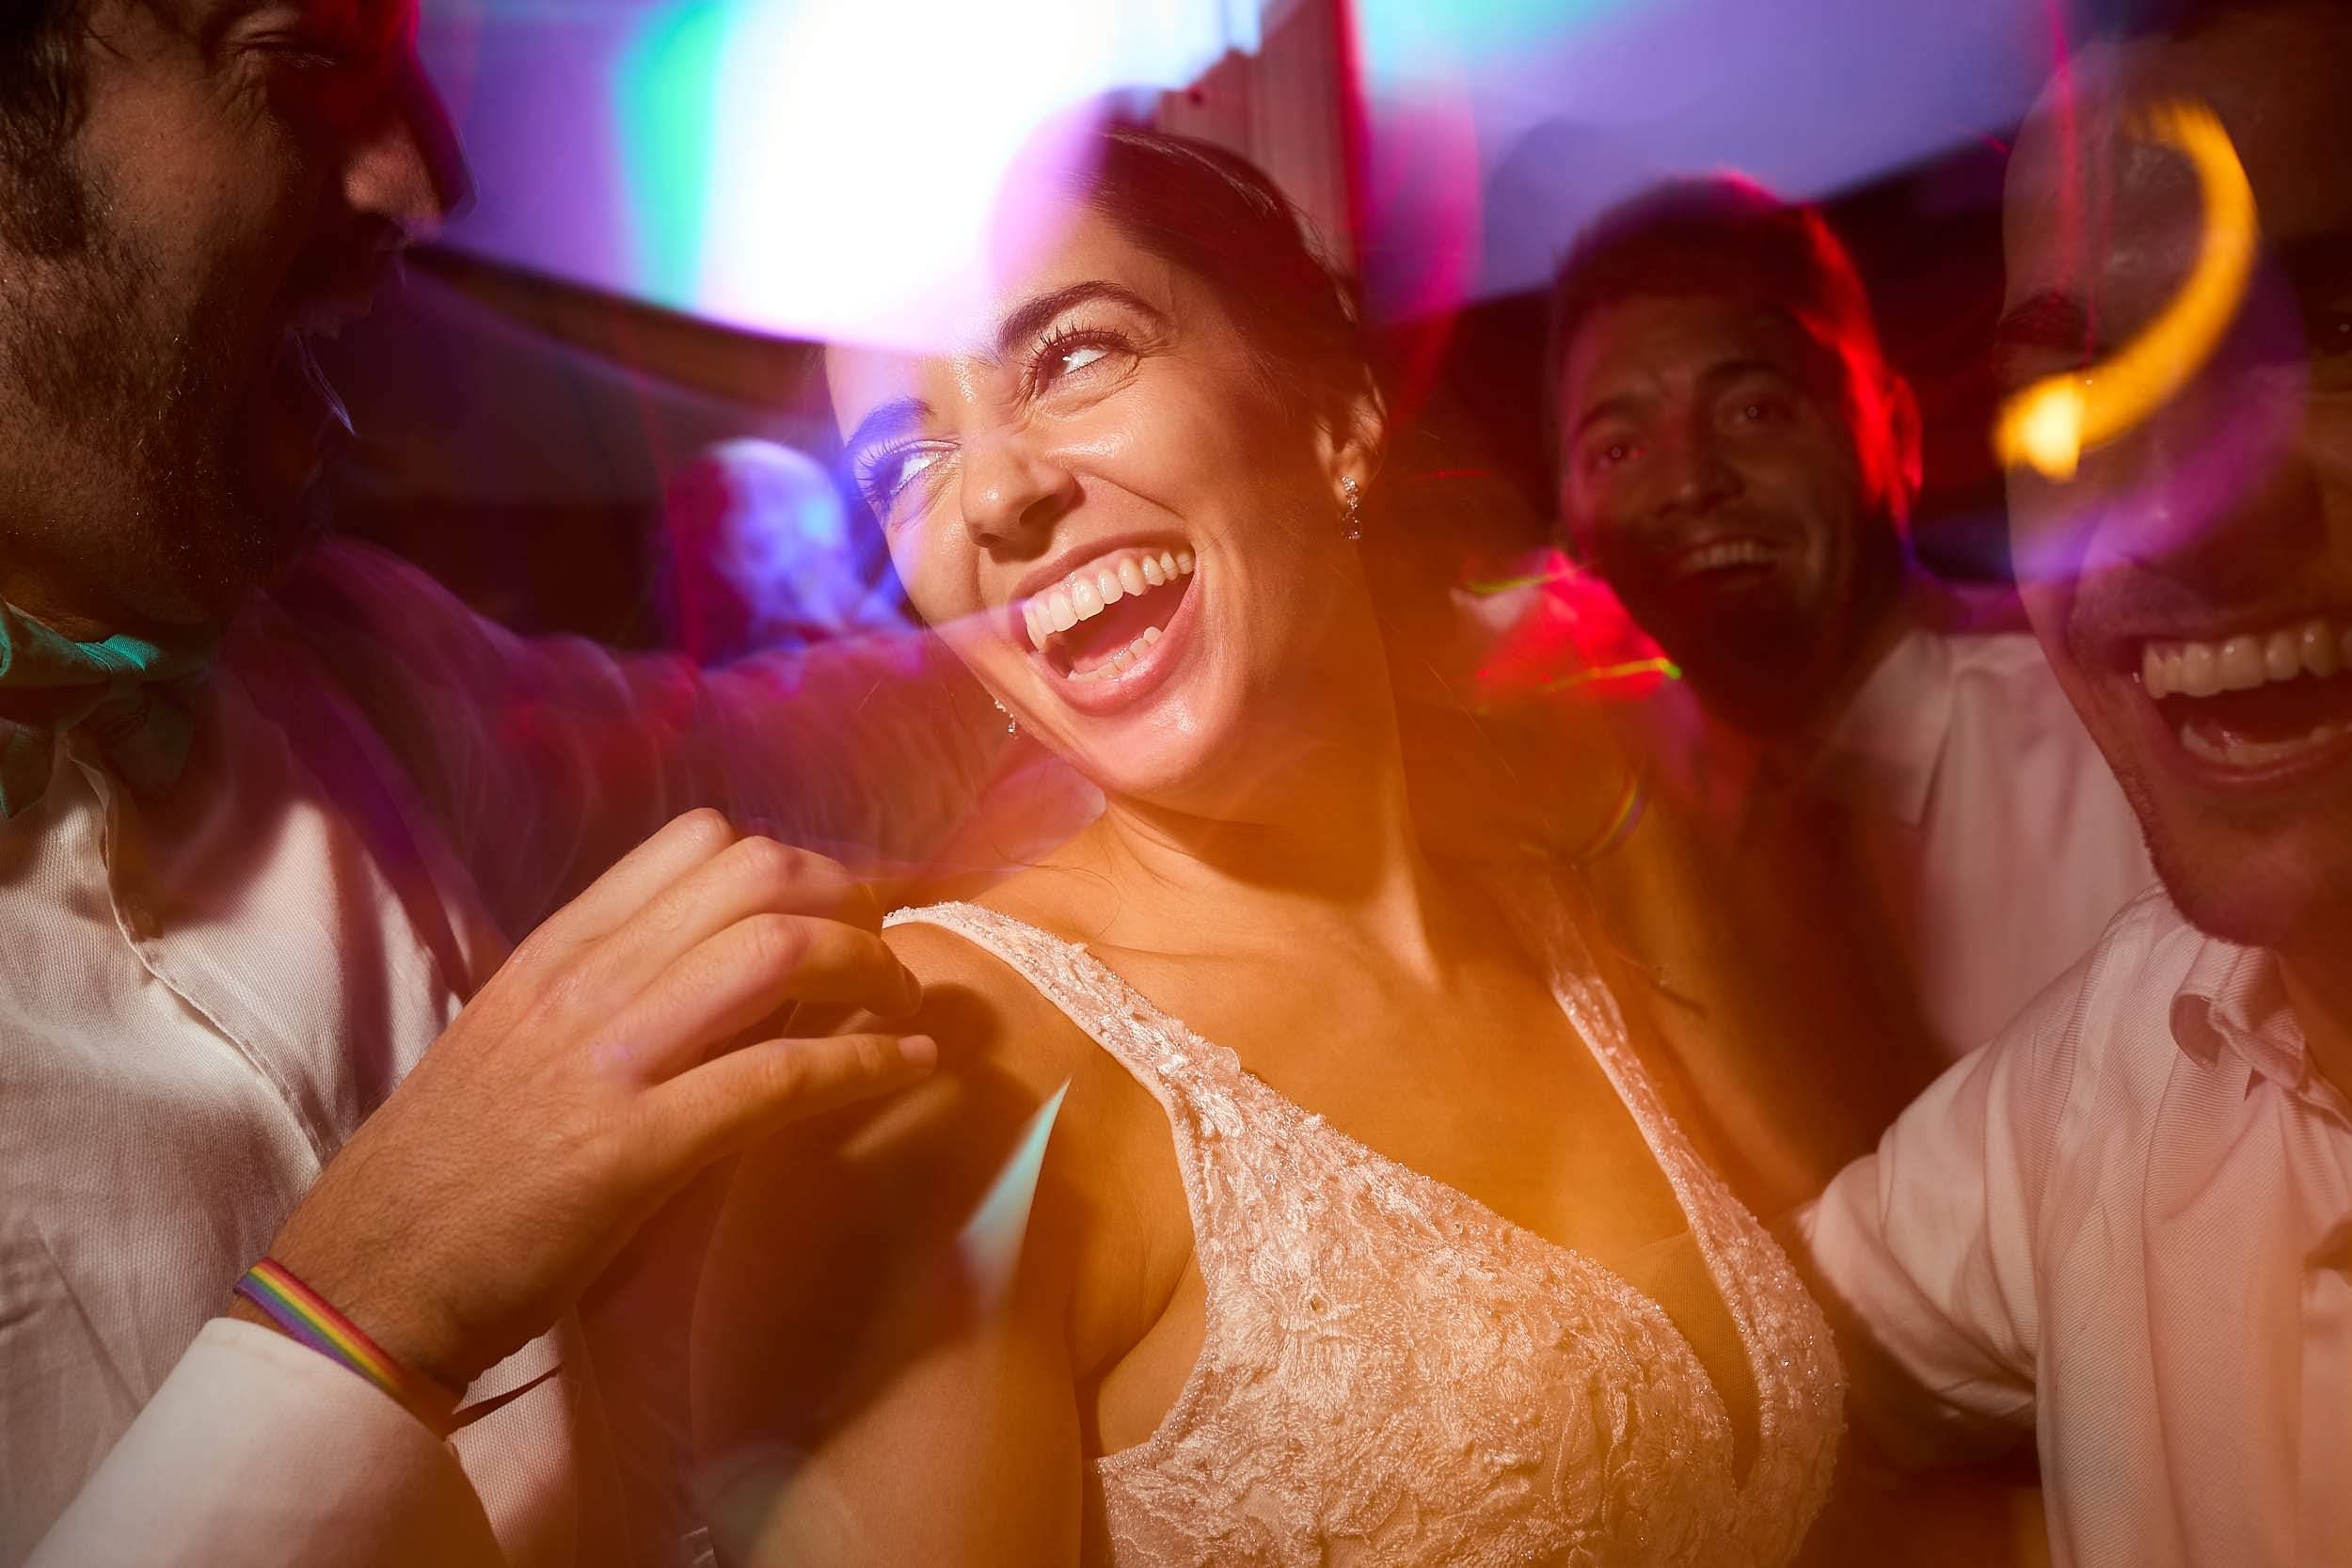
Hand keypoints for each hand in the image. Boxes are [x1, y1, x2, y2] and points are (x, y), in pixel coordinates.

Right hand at [245, 810, 932, 1395]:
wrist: (362, 1287)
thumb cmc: (444, 1182)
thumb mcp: (517, 1049)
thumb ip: (611, 1000)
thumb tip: (731, 979)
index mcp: (555, 955)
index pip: (695, 842)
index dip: (792, 861)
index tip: (837, 904)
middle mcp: (583, 985)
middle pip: (755, 875)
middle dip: (848, 897)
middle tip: (886, 946)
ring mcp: (607, 1062)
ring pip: (777, 952)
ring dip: (870, 968)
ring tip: (906, 1003)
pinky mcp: (634, 1150)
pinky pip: (780, 1077)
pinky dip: (868, 1065)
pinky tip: (911, 1069)